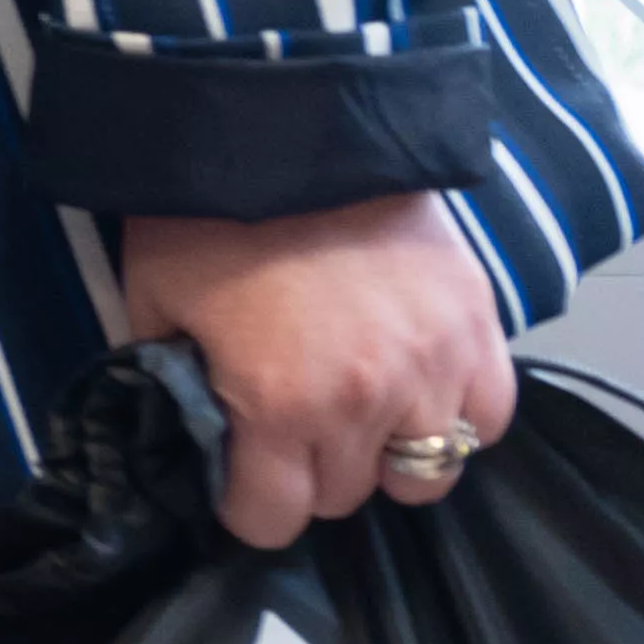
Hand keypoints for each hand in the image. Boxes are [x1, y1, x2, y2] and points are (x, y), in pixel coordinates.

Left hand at [117, 191, 518, 547]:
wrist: (291, 122)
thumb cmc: (207, 213)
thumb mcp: (154, 303)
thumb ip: (174, 382)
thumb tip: (191, 431)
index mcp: (275, 405)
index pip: (273, 520)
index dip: (249, 504)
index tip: (241, 476)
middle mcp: (364, 404)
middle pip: (347, 498)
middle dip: (312, 474)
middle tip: (293, 429)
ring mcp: (433, 369)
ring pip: (428, 475)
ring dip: (390, 455)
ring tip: (363, 414)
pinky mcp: (480, 329)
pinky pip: (489, 419)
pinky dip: (458, 416)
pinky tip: (420, 387)